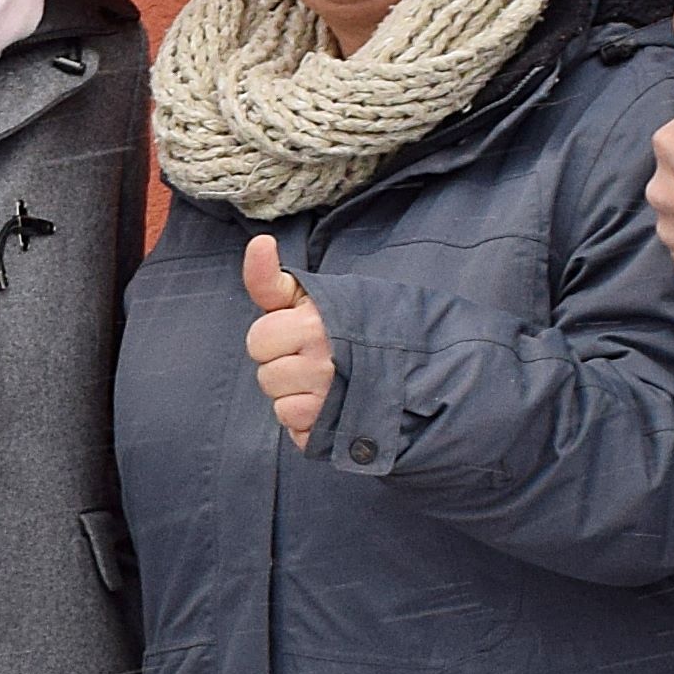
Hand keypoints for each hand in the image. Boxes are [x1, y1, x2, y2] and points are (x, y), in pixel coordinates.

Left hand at [241, 233, 332, 448]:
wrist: (415, 363)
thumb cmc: (349, 324)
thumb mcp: (311, 295)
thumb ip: (271, 278)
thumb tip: (259, 241)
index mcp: (315, 325)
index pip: (258, 340)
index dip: (273, 337)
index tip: (295, 333)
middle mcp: (324, 364)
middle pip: (266, 377)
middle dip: (283, 367)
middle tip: (314, 359)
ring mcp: (331, 402)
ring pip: (281, 407)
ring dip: (296, 397)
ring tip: (326, 383)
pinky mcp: (336, 432)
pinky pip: (298, 433)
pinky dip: (310, 424)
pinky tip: (332, 407)